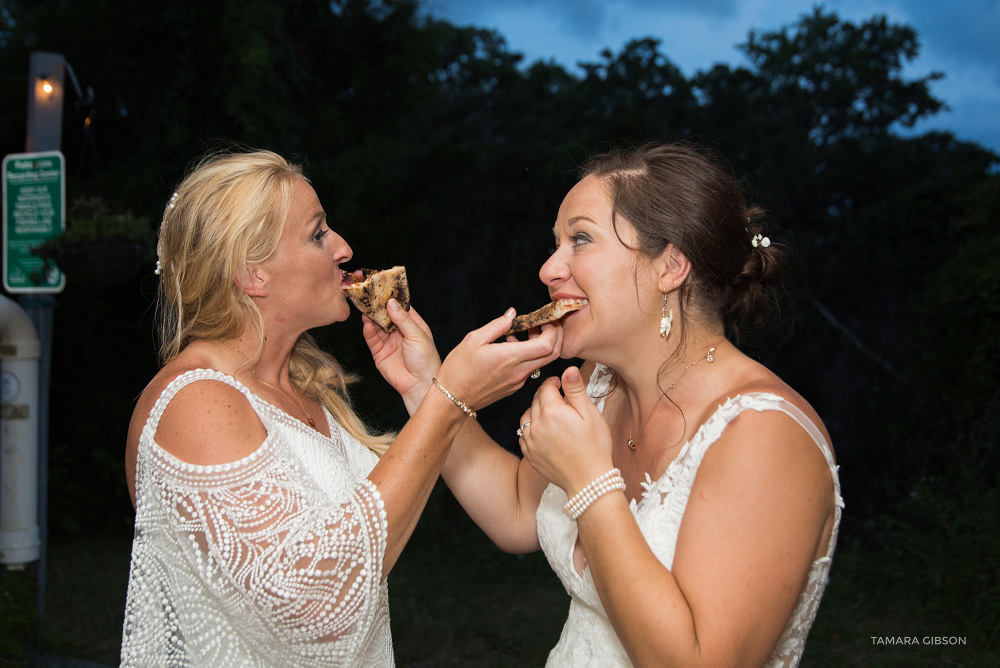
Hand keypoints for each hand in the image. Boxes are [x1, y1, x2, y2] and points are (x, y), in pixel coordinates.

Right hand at [363, 300, 440, 412]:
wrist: (419, 384)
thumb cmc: (425, 360)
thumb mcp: (417, 335)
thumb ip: (403, 319)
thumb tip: (391, 303)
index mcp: (414, 326)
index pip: (401, 308)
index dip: (393, 299)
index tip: (384, 287)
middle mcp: (400, 332)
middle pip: (386, 316)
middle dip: (379, 307)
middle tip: (369, 296)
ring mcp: (389, 342)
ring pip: (377, 326)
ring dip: (372, 318)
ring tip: (365, 308)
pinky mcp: (380, 353)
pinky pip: (372, 340)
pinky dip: (368, 331)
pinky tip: (367, 324)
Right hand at [435, 308, 562, 412]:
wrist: (452, 399)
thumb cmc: (459, 369)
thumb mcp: (473, 340)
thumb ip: (497, 325)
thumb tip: (513, 314)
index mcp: (511, 357)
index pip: (548, 345)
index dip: (553, 330)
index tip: (546, 319)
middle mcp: (519, 371)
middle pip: (553, 354)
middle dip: (555, 336)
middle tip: (544, 323)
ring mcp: (518, 381)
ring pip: (542, 362)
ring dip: (541, 345)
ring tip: (524, 332)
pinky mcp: (513, 387)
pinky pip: (529, 369)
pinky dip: (528, 355)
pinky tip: (511, 347)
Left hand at [517, 366, 612, 494]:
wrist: (588, 480)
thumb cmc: (594, 447)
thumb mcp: (590, 414)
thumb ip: (576, 390)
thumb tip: (568, 370)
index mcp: (552, 411)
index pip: (546, 387)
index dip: (554, 382)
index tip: (561, 383)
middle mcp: (536, 424)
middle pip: (535, 400)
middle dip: (546, 396)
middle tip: (560, 400)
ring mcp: (530, 440)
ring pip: (527, 416)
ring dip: (536, 411)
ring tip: (552, 416)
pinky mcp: (529, 454)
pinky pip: (523, 434)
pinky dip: (531, 429)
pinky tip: (544, 432)